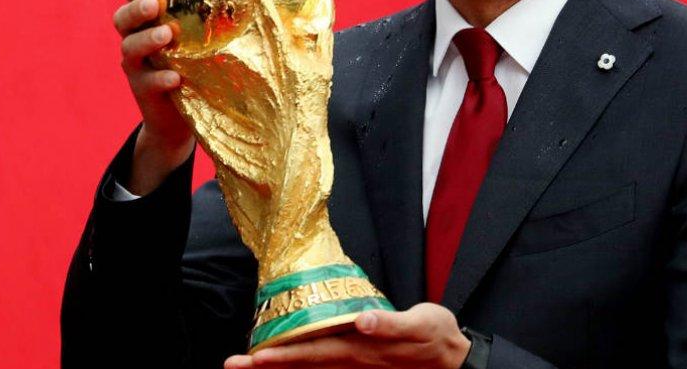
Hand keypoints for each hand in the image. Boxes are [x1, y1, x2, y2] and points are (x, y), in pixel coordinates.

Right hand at [114, 0, 194, 194]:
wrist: (179, 119)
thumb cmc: (195, 68)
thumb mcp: (199, 41)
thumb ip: (207, 18)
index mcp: (147, 23)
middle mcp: (136, 41)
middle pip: (122, 19)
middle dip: (136, 9)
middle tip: (154, 4)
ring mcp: (137, 68)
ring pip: (130, 49)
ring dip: (147, 40)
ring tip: (167, 35)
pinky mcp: (143, 92)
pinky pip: (146, 83)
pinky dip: (159, 79)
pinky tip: (175, 78)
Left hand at [223, 304, 471, 368]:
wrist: (454, 359)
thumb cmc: (435, 337)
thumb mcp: (419, 325)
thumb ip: (390, 324)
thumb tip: (363, 321)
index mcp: (360, 350)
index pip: (313, 354)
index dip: (283, 355)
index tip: (253, 356)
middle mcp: (351, 362)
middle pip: (302, 365)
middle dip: (267, 365)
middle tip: (232, 365)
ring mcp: (354, 367)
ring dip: (278, 368)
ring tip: (246, 365)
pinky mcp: (360, 365)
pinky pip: (323, 368)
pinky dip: (301, 367)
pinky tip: (283, 363)